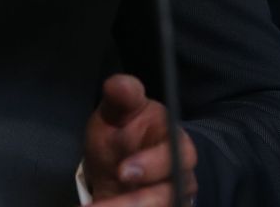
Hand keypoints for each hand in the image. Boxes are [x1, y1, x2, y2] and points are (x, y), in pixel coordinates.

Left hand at [82, 74, 197, 205]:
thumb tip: (120, 84)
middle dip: (136, 202)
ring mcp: (169, 198)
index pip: (179, 155)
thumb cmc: (122, 131)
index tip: (124, 171)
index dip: (153, 164)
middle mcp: (178, 177)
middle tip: (100, 206)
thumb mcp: (116, 111)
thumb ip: (121, 96)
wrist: (116, 161)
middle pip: (169, 195)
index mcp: (175, 144)